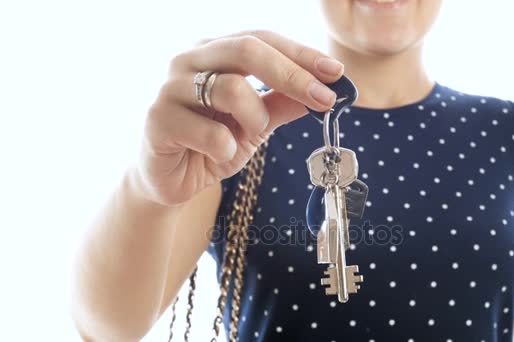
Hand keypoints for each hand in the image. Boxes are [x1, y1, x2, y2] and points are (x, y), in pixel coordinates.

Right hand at [136, 30, 343, 204]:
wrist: (170, 178)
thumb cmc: (211, 142)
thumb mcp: (256, 123)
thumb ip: (283, 104)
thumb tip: (325, 91)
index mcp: (215, 52)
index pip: (262, 39)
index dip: (301, 54)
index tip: (335, 73)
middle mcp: (190, 60)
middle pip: (248, 49)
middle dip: (293, 75)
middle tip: (323, 100)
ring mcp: (170, 87)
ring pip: (231, 88)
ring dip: (256, 118)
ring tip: (250, 135)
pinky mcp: (158, 119)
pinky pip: (209, 132)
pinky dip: (226, 148)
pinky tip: (218, 154)